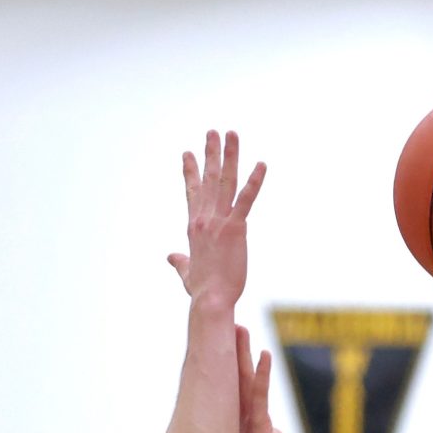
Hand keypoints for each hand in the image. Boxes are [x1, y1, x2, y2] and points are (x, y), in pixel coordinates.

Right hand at [165, 129, 264, 309]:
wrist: (211, 300)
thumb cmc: (202, 291)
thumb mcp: (187, 272)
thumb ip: (180, 261)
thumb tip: (170, 257)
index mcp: (194, 227)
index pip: (192, 193)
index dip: (190, 172)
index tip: (188, 153)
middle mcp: (204, 220)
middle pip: (207, 180)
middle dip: (210, 153)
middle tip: (213, 132)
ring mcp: (219, 222)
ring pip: (224, 182)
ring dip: (229, 155)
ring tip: (232, 134)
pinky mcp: (235, 229)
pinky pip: (246, 200)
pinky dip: (254, 181)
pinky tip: (262, 164)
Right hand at [234, 324, 296, 432]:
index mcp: (246, 419)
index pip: (240, 386)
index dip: (236, 364)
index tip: (231, 343)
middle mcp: (243, 415)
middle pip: (236, 377)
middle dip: (232, 350)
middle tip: (226, 323)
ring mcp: (250, 419)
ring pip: (244, 381)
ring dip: (242, 354)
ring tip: (238, 328)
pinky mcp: (259, 425)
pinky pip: (261, 395)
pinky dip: (263, 374)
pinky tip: (264, 354)